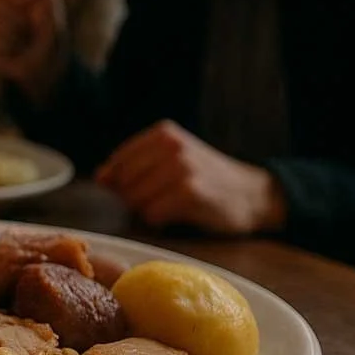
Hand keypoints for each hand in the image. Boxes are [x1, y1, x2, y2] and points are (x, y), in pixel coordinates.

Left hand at [95, 120, 285, 234]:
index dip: (121, 184)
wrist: (254, 194)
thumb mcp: (173, 158)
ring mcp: (180, 168)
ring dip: (147, 211)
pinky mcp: (189, 192)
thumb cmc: (207, 179)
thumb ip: (136, 163)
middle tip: (161, 201)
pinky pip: (151, 215)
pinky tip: (179, 215)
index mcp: (162, 133)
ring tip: (172, 206)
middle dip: (134, 199)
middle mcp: (171, 145)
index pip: (117, 163)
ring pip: (134, 200)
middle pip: (123, 183)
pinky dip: (159, 221)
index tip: (142, 191)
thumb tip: (100, 177)